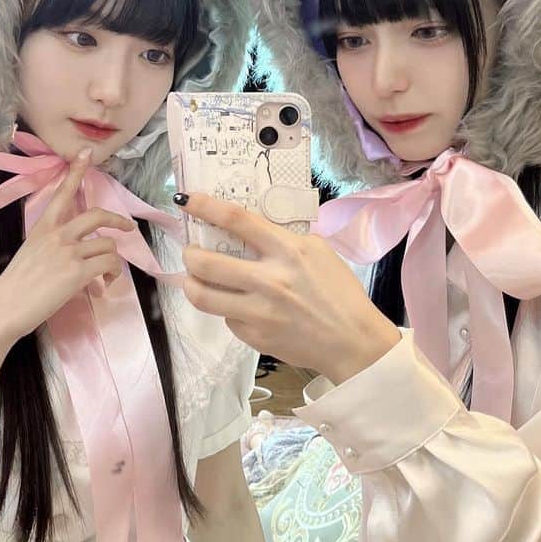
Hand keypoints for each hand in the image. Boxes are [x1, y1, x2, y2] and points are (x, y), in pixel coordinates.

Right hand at [0, 150, 136, 350]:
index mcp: (43, 227)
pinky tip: (104, 285)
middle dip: (118, 221)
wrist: (4, 308)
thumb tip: (74, 253)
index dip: (76, 171)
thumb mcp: (31, 253)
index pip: (62, 193)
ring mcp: (68, 251)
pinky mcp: (78, 271)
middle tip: (128, 228)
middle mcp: (57, 234)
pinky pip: (109, 264)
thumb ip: (52, 245)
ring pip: (108, 245)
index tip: (86, 153)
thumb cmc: (15, 286)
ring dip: (113, 262)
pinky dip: (113, 275)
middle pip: (97, 215)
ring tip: (107, 276)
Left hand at [178, 193, 400, 384]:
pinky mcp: (254, 337)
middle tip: (191, 252)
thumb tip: (250, 232)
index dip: (205, 207)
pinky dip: (226, 309)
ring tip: (194, 278)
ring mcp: (258, 312)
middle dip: (189, 254)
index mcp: (287, 251)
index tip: (187, 200)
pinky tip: (236, 305)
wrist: (352, 341)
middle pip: (206, 262)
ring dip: (191, 283)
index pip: (236, 220)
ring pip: (202, 295)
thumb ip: (284, 240)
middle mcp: (268, 280)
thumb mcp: (318, 252)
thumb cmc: (340, 293)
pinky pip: (226, 318)